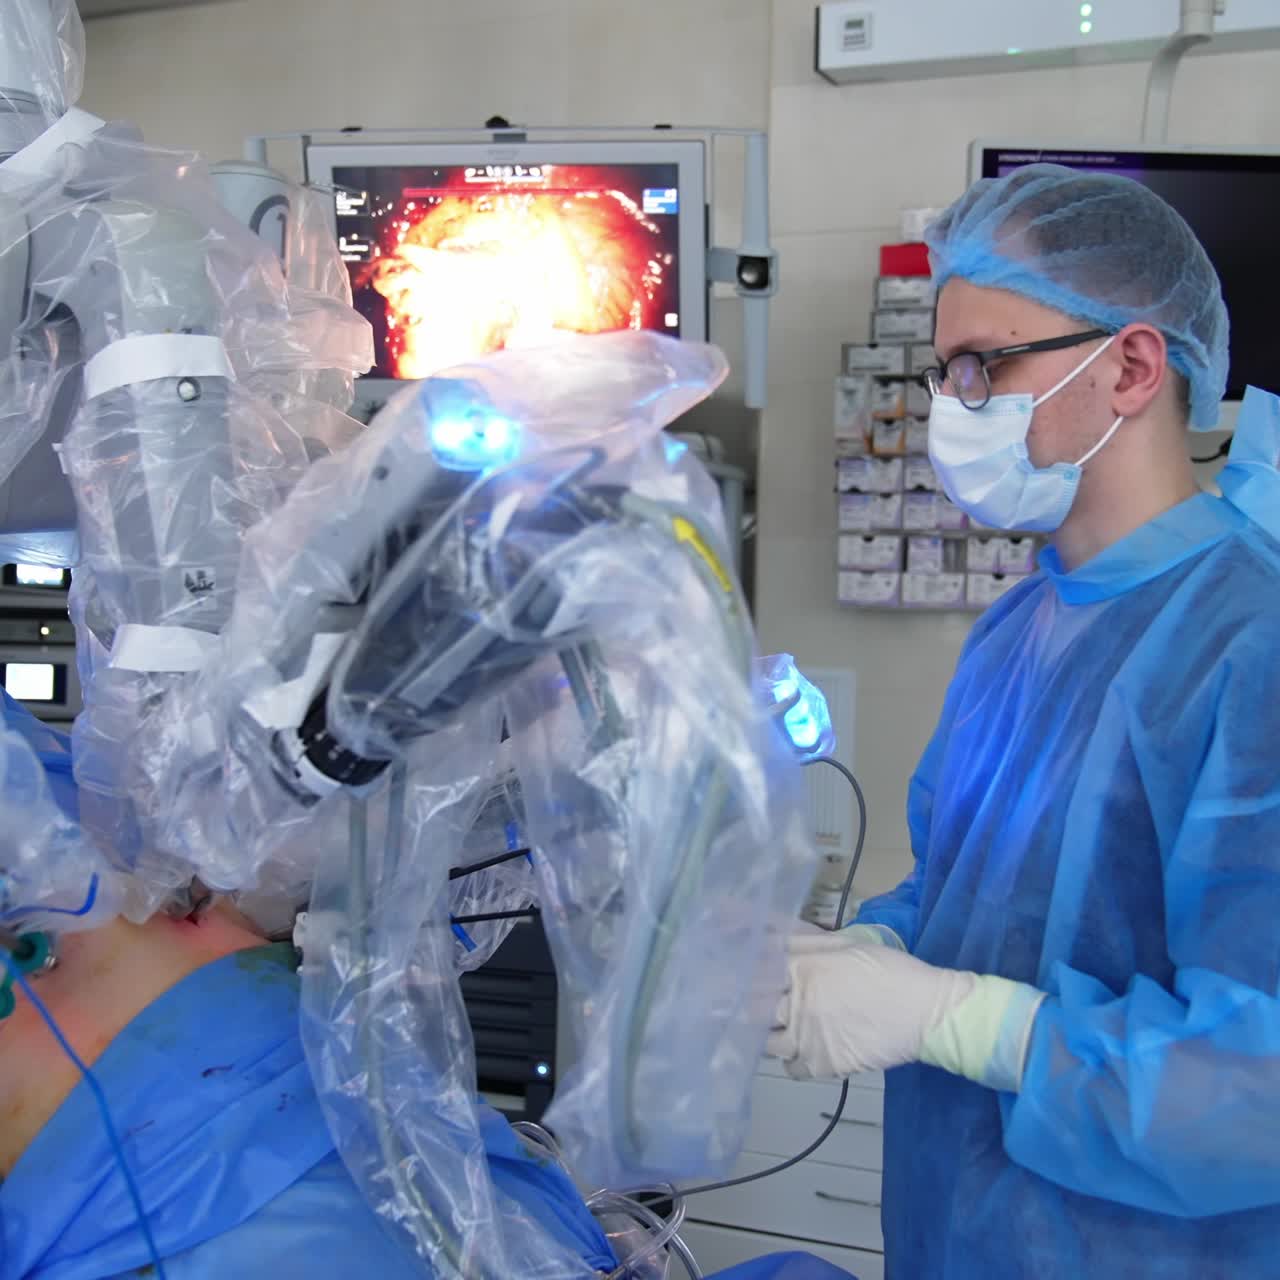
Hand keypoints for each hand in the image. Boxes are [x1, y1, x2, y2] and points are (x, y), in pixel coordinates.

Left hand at [766, 936, 1044, 1090]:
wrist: (925, 1011)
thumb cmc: (888, 970)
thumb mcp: (845, 944)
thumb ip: (803, 941)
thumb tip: (769, 935)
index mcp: (802, 968)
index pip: (754, 973)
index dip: (739, 976)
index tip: (727, 977)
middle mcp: (798, 1004)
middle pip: (752, 1010)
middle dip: (745, 1008)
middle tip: (745, 1008)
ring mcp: (808, 1038)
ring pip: (767, 1043)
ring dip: (768, 1036)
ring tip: (774, 1030)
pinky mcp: (823, 1066)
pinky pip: (792, 1068)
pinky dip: (792, 1061)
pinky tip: (801, 1049)